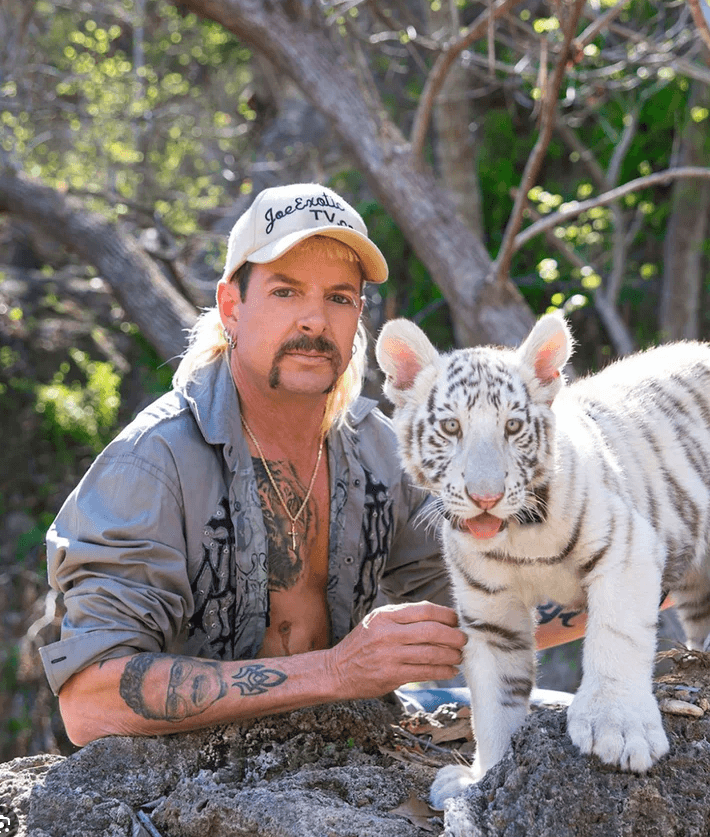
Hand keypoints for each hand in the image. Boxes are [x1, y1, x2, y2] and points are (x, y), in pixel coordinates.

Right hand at [326, 602, 466, 699]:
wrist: (337, 670)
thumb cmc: (361, 645)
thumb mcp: (376, 621)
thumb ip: (402, 618)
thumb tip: (437, 618)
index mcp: (386, 616)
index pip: (424, 610)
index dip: (445, 615)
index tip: (456, 620)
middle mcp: (388, 633)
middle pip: (432, 631)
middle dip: (453, 636)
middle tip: (463, 640)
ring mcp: (390, 655)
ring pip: (431, 653)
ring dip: (451, 655)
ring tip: (459, 656)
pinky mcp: (391, 675)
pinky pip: (425, 672)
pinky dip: (442, 671)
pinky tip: (450, 670)